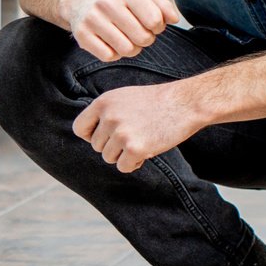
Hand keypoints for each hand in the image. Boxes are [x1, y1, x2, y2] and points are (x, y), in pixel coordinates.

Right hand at [66, 0, 181, 62]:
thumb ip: (162, 5)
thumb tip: (174, 20)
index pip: (155, 20)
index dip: (158, 27)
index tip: (150, 23)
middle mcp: (107, 2)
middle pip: (142, 38)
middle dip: (145, 39)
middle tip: (138, 33)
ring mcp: (92, 19)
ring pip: (126, 50)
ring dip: (132, 49)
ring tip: (127, 38)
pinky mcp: (81, 34)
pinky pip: (108, 56)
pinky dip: (113, 53)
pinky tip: (111, 42)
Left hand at [73, 83, 203, 173]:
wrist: (185, 103)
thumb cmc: (156, 102)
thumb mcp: (124, 98)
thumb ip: (105, 113)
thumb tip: (90, 136)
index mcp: (103, 103)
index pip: (80, 128)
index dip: (91, 136)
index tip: (105, 137)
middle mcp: (108, 117)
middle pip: (97, 146)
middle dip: (113, 146)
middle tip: (134, 136)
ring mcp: (121, 133)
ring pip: (109, 158)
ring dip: (124, 155)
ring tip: (142, 140)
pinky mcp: (134, 148)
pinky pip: (123, 167)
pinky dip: (134, 163)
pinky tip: (148, 150)